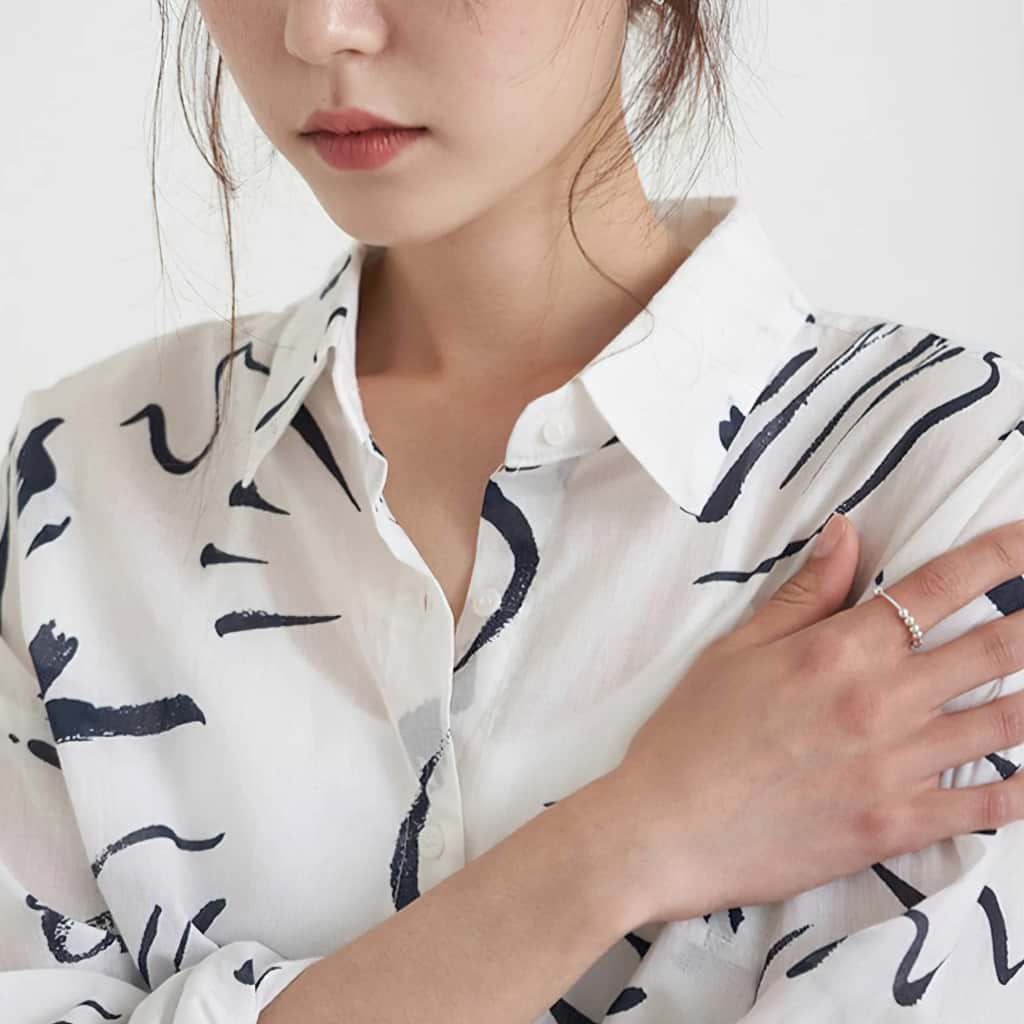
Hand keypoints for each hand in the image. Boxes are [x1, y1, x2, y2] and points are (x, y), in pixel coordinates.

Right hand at [603, 512, 1023, 923]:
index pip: (940, 587)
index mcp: (840, 649)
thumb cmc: (692, 732)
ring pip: (1005, 721)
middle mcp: (882, 701)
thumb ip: (804, 593)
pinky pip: (986, 807)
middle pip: (995, 648)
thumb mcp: (736, 649)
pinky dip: (1021, 789)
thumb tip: (848, 533)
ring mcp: (897, 768)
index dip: (1000, 555)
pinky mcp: (897, 826)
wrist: (667, 829)